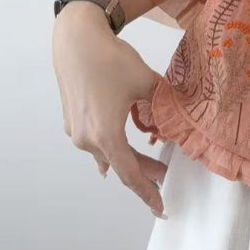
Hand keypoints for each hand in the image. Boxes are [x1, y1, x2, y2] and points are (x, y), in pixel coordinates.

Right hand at [52, 1, 168, 217]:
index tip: (161, 207)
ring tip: (151, 159)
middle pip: (121, 165)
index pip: (130, 174)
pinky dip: (114, 146)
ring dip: (130, 157)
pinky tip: (120, 150)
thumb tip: (176, 121)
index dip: (148, 192)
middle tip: (165, 175)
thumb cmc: (112, 60)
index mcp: (107, 135)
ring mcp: (77, 131)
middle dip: (144, 173)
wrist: (78, 41)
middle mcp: (88, 139)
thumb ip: (163, 106)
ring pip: (109, 153)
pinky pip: (97, 142)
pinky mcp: (73, 121)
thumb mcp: (147, 83)